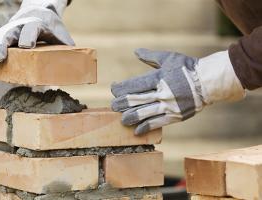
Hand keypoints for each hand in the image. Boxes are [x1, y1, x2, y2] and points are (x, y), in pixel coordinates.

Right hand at [0, 0, 73, 66]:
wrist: (40, 13)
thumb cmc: (54, 29)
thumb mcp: (62, 36)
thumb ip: (68, 49)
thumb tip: (78, 68)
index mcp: (39, 24)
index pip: (32, 28)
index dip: (28, 36)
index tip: (25, 46)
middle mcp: (23, 24)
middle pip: (11, 31)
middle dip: (5, 44)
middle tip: (1, 57)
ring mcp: (13, 28)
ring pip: (0, 35)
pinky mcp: (5, 33)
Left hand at [111, 48, 244, 134]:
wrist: (209, 82)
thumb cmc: (188, 67)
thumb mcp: (169, 58)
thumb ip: (151, 56)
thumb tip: (135, 51)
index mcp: (160, 77)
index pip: (135, 85)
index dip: (121, 88)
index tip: (113, 89)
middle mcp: (163, 92)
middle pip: (137, 100)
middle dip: (122, 103)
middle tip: (113, 106)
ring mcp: (169, 106)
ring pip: (145, 113)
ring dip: (131, 117)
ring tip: (122, 120)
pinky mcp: (175, 116)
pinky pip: (158, 123)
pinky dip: (146, 127)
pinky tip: (137, 131)